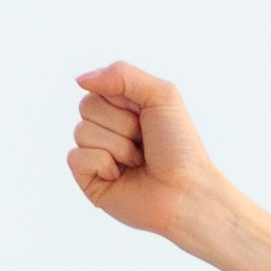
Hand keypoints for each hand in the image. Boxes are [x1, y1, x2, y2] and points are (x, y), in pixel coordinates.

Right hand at [65, 60, 270, 270]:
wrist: (193, 196)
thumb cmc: (187, 151)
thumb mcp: (162, 96)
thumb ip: (122, 74)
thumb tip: (78, 78)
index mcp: (123, 114)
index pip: (98, 89)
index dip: (126, 103)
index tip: (151, 125)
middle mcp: (108, 137)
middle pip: (87, 108)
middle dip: (122, 125)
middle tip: (148, 147)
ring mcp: (98, 163)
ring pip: (83, 132)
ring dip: (118, 146)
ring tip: (141, 164)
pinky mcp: (93, 187)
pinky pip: (76, 159)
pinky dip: (103, 164)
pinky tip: (126, 177)